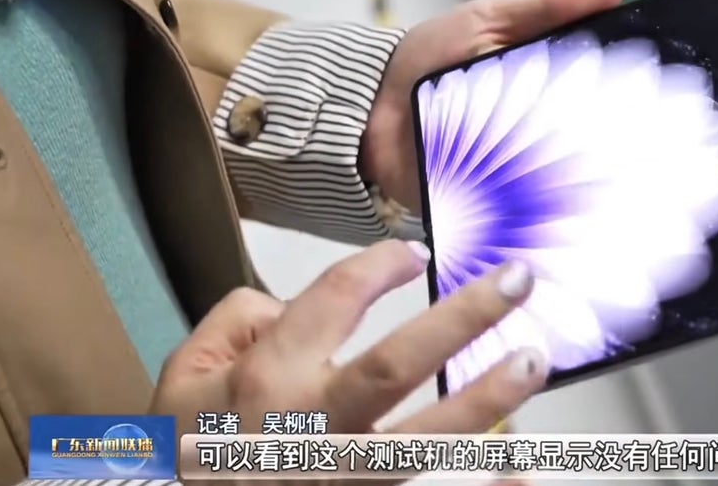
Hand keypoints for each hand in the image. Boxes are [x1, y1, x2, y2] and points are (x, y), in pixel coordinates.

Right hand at [151, 240, 544, 483]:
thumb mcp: (188, 365)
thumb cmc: (187, 441)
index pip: (336, 300)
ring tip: (531, 360)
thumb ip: (245, 315)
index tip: (415, 254)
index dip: (383, 264)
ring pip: (421, 440)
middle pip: (395, 366)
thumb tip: (302, 302)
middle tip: (517, 280)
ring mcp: (339, 474)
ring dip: (484, 401)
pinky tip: (522, 473)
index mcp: (267, 378)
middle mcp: (309, 425)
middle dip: (461, 319)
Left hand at [362, 0, 625, 212]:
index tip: (646, 89)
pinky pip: (521, 213)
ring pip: (559, 181)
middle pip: (585, 143)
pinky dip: (535, 212)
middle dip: (604, 142)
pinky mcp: (490, 207)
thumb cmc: (430, 57)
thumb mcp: (489, 20)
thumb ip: (548, 8)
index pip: (596, 95)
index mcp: (544, 89)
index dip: (620, 94)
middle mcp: (536, 133)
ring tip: (600, 177)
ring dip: (572, 178)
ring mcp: (514, 172)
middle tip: (631, 140)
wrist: (367, 105)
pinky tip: (558, 207)